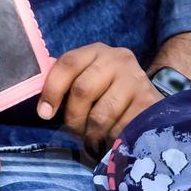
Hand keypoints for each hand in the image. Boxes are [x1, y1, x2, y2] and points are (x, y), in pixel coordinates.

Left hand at [37, 43, 162, 155]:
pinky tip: (111, 138)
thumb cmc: (108, 91)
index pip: (67, 64)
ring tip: (92, 139)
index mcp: (96, 51)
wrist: (148, 98)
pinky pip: (120, 128)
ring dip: (91, 134)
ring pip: (100, 115)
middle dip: (73, 117)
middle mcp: (118, 59)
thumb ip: (65, 84)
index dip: (52, 90)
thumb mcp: (87, 79)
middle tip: (74, 132)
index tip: (44, 114)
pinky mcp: (148, 102)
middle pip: (82, 90)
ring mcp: (135, 79)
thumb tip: (42, 103)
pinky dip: (111, 139)